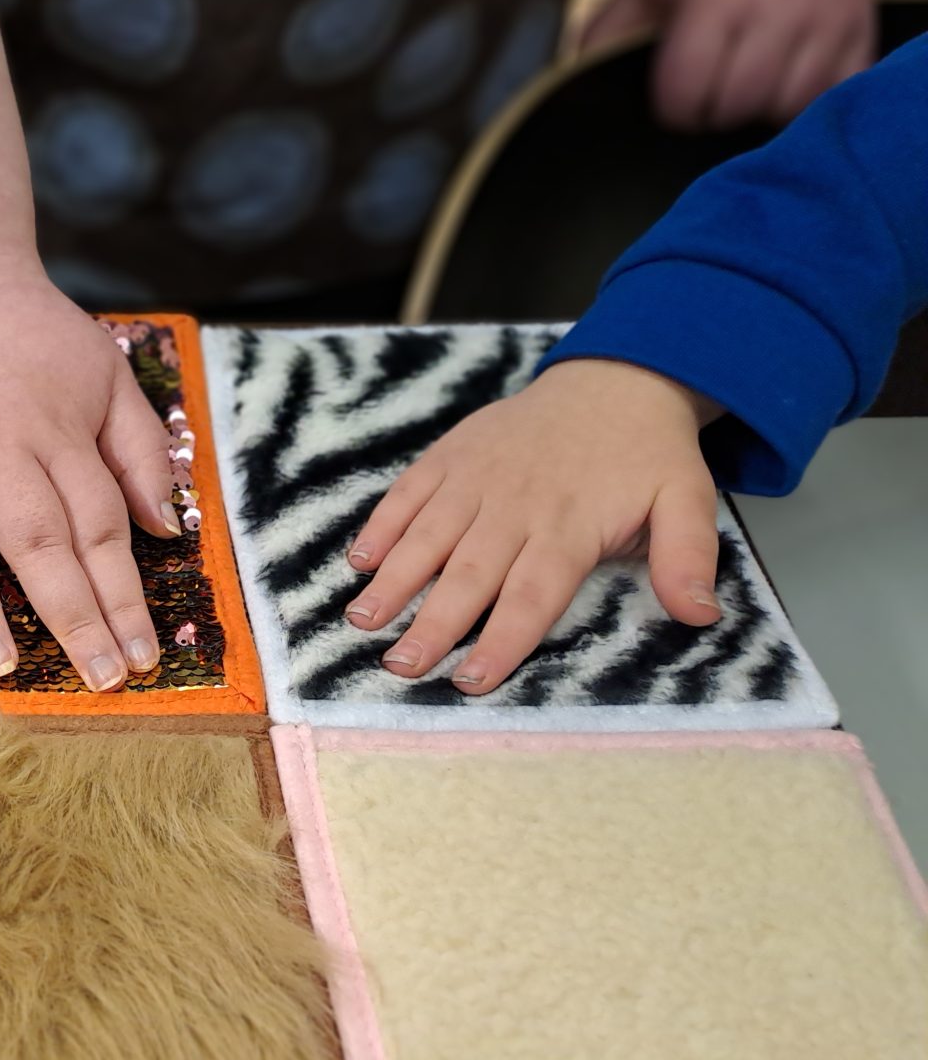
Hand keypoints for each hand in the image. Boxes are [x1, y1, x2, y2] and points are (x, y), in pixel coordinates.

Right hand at [0, 259, 177, 688]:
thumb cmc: (33, 334)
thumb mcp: (107, 373)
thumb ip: (140, 450)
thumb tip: (165, 531)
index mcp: (58, 428)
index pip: (99, 526)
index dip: (123, 596)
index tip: (141, 657)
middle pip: (38, 539)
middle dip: (72, 615)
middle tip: (97, 679)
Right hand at [343, 358, 722, 694]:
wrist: (614, 379)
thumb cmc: (646, 453)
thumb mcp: (688, 499)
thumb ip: (688, 558)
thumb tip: (701, 617)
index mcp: (570, 525)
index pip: (531, 593)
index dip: (501, 639)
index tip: (470, 680)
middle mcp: (516, 504)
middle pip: (470, 572)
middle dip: (433, 622)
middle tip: (400, 665)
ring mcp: (477, 477)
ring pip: (429, 535)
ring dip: (394, 579)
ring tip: (364, 621)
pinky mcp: (451, 455)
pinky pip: (409, 491)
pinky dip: (382, 524)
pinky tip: (359, 561)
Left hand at [581, 0, 874, 128]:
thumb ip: (607, 36)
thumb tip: (574, 92)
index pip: (685, 97)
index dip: (673, 108)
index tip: (676, 98)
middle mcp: (774, 9)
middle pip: (735, 109)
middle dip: (715, 110)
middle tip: (713, 91)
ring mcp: (825, 19)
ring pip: (787, 109)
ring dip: (763, 109)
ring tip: (752, 84)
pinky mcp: (861, 28)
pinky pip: (835, 95)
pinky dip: (810, 101)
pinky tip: (790, 84)